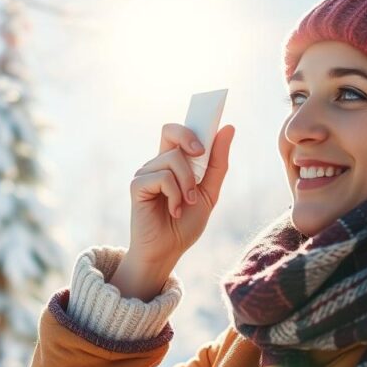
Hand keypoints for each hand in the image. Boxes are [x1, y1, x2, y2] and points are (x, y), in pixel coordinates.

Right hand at [111, 123, 234, 299]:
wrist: (168, 252)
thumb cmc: (185, 224)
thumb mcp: (210, 193)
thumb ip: (218, 163)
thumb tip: (228, 128)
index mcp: (174, 162)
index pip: (181, 131)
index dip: (196, 122)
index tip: (214, 115)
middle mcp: (158, 163)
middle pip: (170, 129)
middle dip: (189, 136)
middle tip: (201, 153)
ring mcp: (146, 173)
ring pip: (173, 159)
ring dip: (188, 183)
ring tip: (187, 203)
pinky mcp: (138, 186)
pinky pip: (163, 177)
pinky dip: (175, 195)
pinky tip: (174, 210)